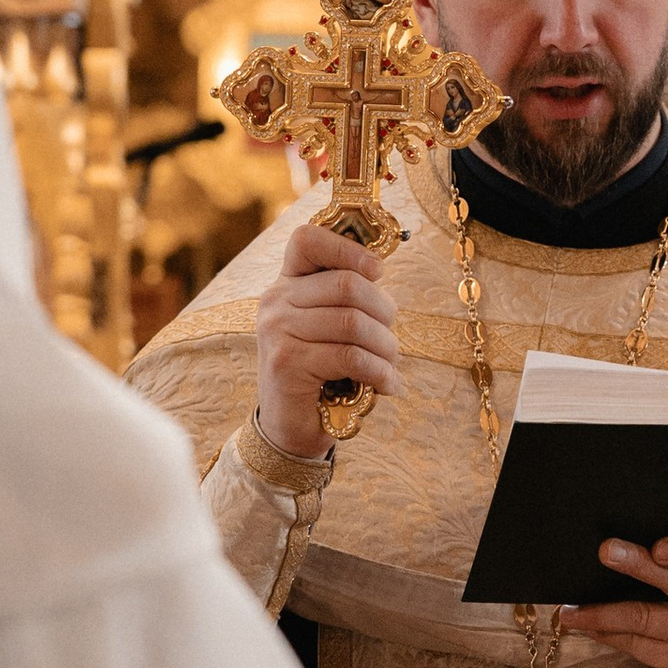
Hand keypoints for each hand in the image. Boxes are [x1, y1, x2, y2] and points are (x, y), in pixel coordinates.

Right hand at [255, 220, 400, 457]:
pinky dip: (379, 372)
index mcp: (285, 285)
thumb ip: (343, 299)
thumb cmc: (319, 373)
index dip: (348, 248)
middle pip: (347, 284)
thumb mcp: (327, 328)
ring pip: (353, 322)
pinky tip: (388, 384)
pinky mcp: (287, 362)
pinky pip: (350, 356)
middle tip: (392, 339)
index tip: (378, 272)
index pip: (307, 240)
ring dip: (386, 347)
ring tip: (391, 365)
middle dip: (384, 312)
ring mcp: (277, 331)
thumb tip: (379, 272)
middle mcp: (275, 302)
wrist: (289, 427)